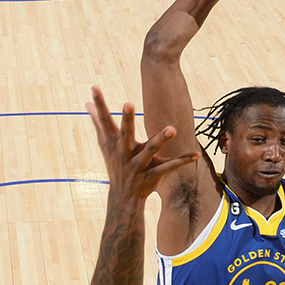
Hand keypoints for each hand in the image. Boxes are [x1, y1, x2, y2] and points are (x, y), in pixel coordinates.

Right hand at [85, 86, 192, 202]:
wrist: (123, 197)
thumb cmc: (115, 164)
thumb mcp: (105, 144)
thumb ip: (97, 122)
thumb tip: (87, 104)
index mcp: (113, 143)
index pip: (104, 120)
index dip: (99, 104)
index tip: (93, 87)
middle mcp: (124, 152)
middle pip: (125, 134)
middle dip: (126, 120)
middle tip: (128, 103)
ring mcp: (138, 164)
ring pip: (150, 149)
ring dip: (161, 139)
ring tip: (172, 129)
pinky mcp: (152, 174)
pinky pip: (169, 166)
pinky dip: (183, 160)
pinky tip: (196, 154)